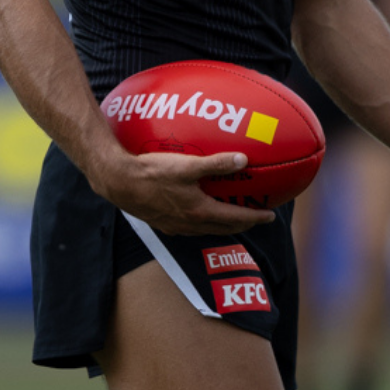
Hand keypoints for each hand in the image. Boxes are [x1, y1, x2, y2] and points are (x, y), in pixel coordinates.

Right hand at [91, 150, 277, 235]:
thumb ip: (216, 163)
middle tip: (256, 218)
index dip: (255, 218)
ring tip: (231, 218)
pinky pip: (190, 228)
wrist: (120, 183)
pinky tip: (198, 214)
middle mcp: (190, 224)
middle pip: (224, 229)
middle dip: (243, 224)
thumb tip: (243, 159)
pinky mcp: (162, 224)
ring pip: (206, 230)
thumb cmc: (153, 173)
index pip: (236, 219)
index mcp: (200, 211)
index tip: (270, 215)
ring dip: (223, 226)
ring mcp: (175, 226)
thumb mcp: (187, 165)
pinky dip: (203, 224)